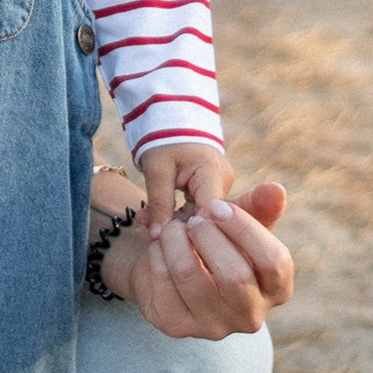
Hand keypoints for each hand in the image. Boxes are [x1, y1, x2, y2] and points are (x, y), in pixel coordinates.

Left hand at [100, 170, 292, 338]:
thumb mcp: (236, 219)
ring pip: (192, 277)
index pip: (274, 262)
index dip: (245, 228)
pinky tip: (158, 244)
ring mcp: (213, 327)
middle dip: (208, 237)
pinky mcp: (176, 325)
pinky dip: (157, 253)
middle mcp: (250, 316)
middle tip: (193, 219)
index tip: (217, 205)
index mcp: (276, 290)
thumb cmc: (216, 240)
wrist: (171, 264)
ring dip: (177, 241)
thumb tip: (277, 189)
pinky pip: (163, 282)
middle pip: (235, 276)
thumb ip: (258, 205)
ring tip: (173, 227)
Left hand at [136, 135, 226, 283]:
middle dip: (182, 233)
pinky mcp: (211, 194)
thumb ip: (158, 203)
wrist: (169, 121)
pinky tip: (155, 225)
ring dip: (176, 228)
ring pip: (201, 221)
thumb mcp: (156, 169)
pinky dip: (177, 220)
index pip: (210, 215)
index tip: (172, 250)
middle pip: (209, 221)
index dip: (193, 235)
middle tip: (155, 243)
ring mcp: (219, 189)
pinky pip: (196, 214)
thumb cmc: (162, 140)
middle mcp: (223, 183)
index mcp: (213, 174)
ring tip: (149, 231)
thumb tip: (157, 237)